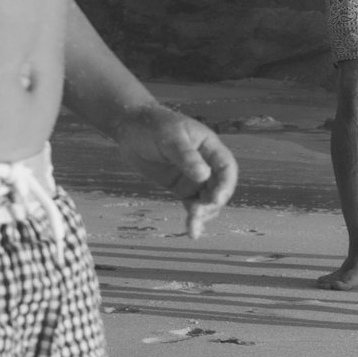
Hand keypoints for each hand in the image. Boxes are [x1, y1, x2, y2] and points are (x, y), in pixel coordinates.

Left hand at [113, 105, 238, 237]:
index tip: (216, 199)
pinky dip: (193, 217)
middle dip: (211, 204)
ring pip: (207, 200)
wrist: (131, 127)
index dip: (226, 184)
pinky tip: (192, 230)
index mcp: (210, 147)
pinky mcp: (180, 187)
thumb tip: (204, 175)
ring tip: (193, 229)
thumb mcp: (170, 138)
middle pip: (219, 188)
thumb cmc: (153, 125)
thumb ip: (186, 157)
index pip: (226, 168)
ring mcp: (193, 177)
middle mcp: (206, 164)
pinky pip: (192, 204)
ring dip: (203, 214)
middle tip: (197, 215)